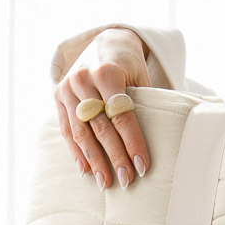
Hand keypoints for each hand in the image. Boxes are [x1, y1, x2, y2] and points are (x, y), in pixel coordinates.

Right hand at [53, 28, 152, 189]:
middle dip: (114, 157)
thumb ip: (147, 100)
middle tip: (126, 180)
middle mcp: (84, 80)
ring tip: (106, 182)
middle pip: (101, 127)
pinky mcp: (57, 96)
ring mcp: (67, 88)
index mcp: (108, 72)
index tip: (143, 166)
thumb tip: (167, 136)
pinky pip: (66, 129)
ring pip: (81, 131)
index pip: (122, 115)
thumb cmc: (129, 63)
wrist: (104, 41)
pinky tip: (85, 170)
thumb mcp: (141, 75)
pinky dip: (76, 151)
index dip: (133, 142)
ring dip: (94, 160)